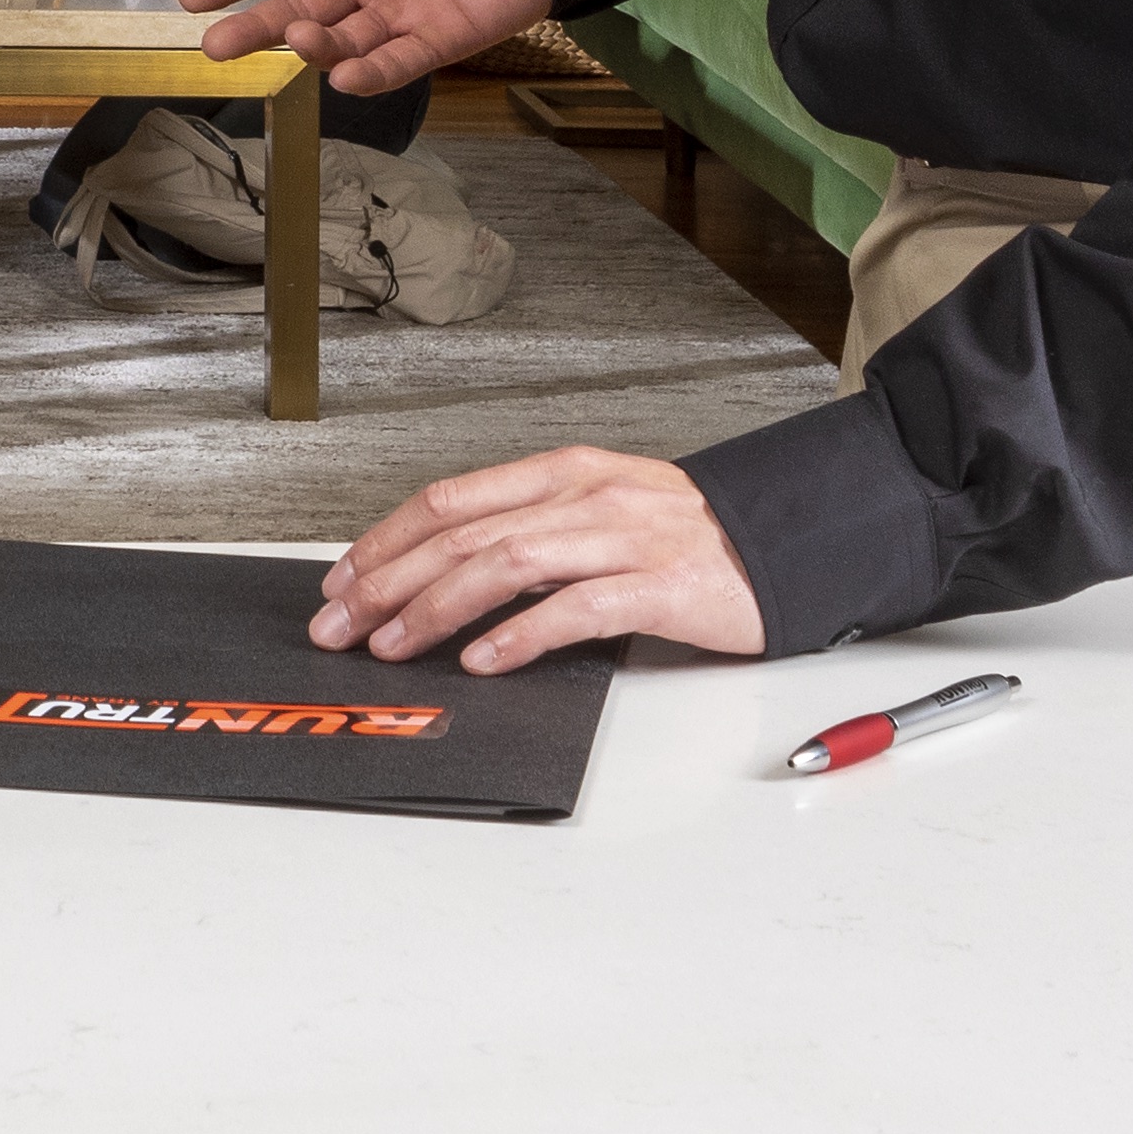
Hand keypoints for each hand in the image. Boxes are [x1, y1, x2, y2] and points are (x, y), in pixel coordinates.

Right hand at [177, 0, 557, 95]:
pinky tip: (344, 74)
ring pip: (342, 38)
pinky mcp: (440, 36)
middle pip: (296, 8)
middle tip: (214, 46)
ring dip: (315, 44)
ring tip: (298, 36)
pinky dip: (371, 72)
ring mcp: (399, 9)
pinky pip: (398, 61)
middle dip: (254, 27)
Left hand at [312, 446, 764, 671]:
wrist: (792, 539)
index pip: (451, 499)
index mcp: (567, 473)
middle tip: (341, 625)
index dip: (385, 539)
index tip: (340, 581)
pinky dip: (520, 635)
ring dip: (436, 608)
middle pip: (463, 532)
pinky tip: (482, 660)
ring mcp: (626, 537)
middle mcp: (588, 496)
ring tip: (393, 646)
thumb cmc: (691, 538)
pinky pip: (575, 608)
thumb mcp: (603, 514)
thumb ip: (533, 535)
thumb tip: (445, 578)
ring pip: (506, 563)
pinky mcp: (662, 587)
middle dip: (388, 580)